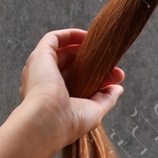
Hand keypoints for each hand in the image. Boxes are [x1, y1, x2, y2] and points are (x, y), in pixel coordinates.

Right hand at [16, 27, 124, 151]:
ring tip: (103, 51)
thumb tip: (118, 89)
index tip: (115, 78)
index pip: (77, 82)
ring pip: (63, 51)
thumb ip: (105, 99)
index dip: (98, 78)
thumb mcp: (93, 112)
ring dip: (84, 49)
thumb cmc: (67, 123)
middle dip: (96, 64)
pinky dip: (70, 35)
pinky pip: (54, 38)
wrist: (47, 121)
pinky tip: (87, 37)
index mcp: (53, 99)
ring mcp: (40, 68)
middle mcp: (44, 83)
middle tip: (115, 68)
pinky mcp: (39, 56)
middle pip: (72, 66)